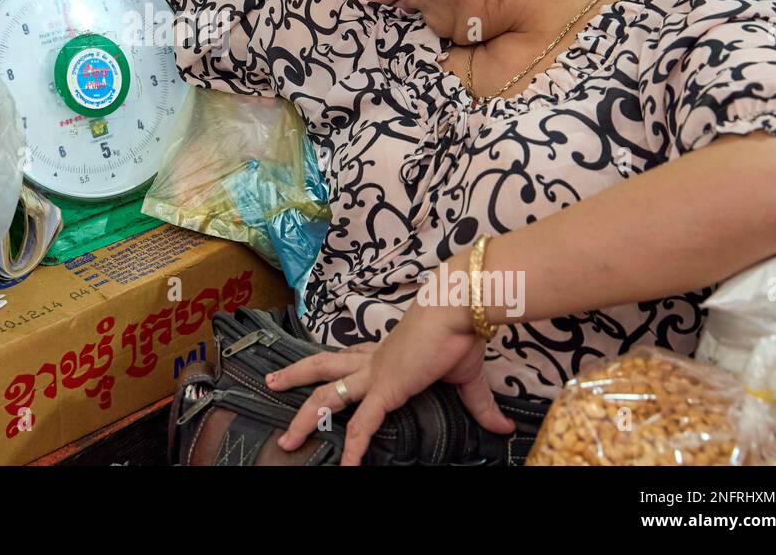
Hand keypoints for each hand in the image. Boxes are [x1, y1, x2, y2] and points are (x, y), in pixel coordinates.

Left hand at [265, 299, 514, 465]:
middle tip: (271, 385)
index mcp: (386, 352)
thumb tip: (504, 425)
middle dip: (295, 377)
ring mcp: (375, 375)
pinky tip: (345, 467)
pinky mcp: (386, 388)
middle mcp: (372, 361)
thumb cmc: (459, 331)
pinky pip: (364, 424)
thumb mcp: (467, 376)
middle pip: (324, 369)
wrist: (458, 308)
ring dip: (305, 417)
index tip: (312, 371)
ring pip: (328, 396)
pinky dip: (353, 447)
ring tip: (287, 438)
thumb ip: (479, 405)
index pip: (350, 359)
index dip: (332, 367)